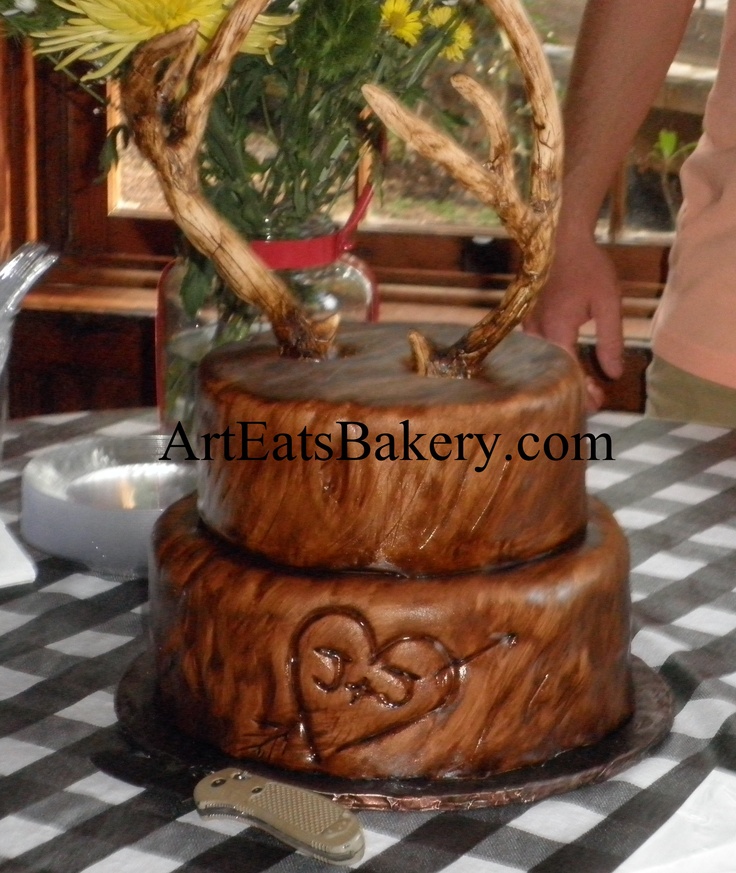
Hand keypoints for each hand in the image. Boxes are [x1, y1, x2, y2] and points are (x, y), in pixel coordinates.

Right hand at [524, 232, 623, 410]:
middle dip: (570, 390)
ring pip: (539, 364)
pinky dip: (548, 363)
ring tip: (576, 388)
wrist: (560, 238)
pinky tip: (560, 366)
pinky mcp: (527, 318)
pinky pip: (535, 350)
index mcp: (557, 330)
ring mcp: (528, 325)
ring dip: (557, 377)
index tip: (599, 402)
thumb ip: (611, 340)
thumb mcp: (608, 303)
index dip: (583, 391)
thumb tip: (614, 373)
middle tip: (590, 403)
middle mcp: (537, 332)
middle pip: (550, 373)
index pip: (568, 372)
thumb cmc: (588, 267)